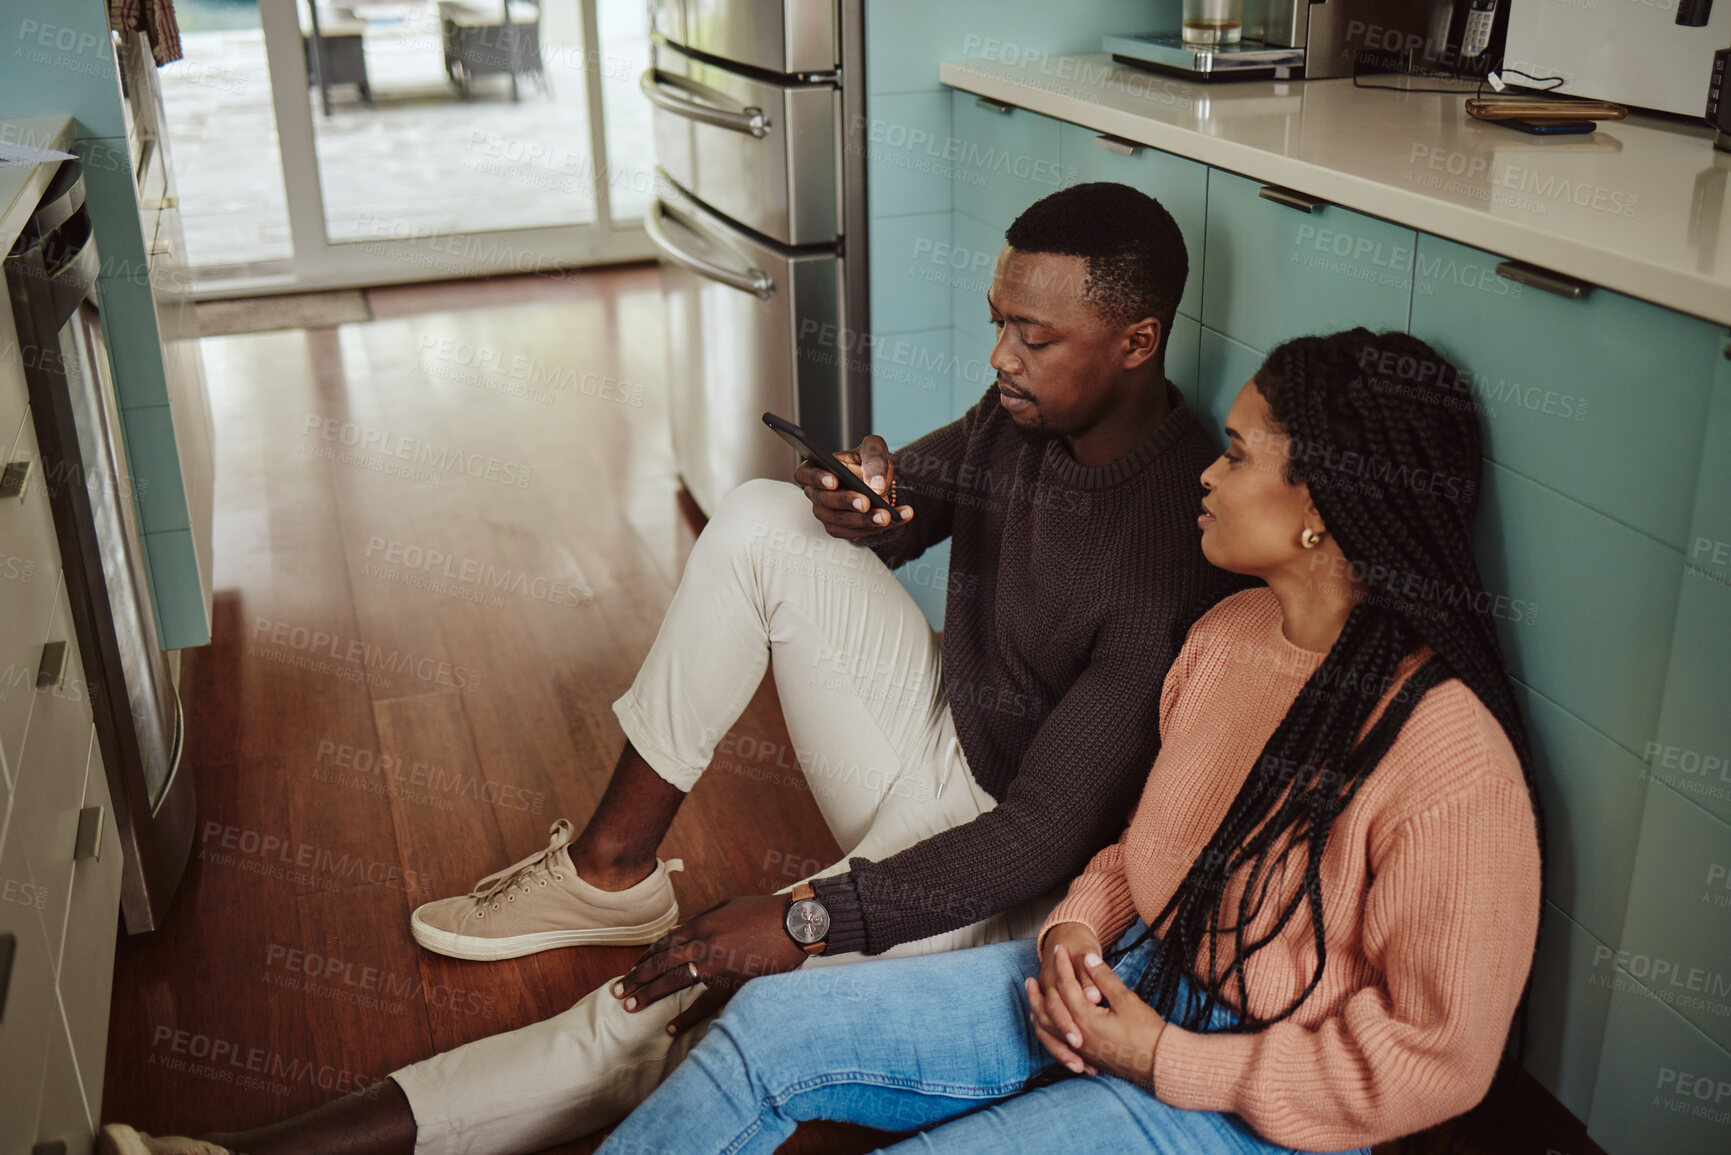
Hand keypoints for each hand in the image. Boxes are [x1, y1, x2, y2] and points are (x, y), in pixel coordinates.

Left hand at [612, 895, 808, 1034]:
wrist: (795, 924)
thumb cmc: (763, 912)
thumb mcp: (728, 906)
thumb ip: (702, 919)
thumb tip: (679, 932)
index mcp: (703, 924)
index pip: (665, 944)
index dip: (646, 957)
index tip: (632, 969)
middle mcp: (705, 944)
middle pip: (662, 963)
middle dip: (636, 977)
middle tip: (617, 991)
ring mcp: (718, 966)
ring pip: (676, 981)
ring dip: (650, 993)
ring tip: (630, 1005)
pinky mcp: (734, 984)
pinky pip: (705, 1004)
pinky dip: (687, 1017)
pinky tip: (670, 1028)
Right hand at [794, 434, 912, 539]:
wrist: (881, 482)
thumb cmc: (869, 462)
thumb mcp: (874, 449)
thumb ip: (874, 459)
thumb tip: (874, 483)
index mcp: (817, 469)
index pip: (805, 474)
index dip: (816, 478)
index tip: (833, 480)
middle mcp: (818, 494)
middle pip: (824, 502)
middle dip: (846, 502)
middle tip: (865, 502)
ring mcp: (828, 514)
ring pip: (841, 521)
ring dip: (865, 520)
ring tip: (886, 515)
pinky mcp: (843, 530)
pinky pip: (858, 532)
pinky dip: (880, 527)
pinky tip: (899, 517)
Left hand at [1026, 941, 1168, 1090]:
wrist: (1160, 1063)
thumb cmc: (1147, 1032)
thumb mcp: (1126, 1000)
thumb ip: (1104, 978)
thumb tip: (1087, 959)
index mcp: (1085, 1019)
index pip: (1066, 986)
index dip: (1062, 964)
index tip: (1060, 949)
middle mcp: (1077, 1036)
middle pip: (1049, 1010)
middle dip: (1038, 992)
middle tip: (1030, 978)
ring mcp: (1080, 1049)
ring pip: (1048, 1031)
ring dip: (1037, 1013)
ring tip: (1032, 1001)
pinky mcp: (1087, 1057)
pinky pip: (1056, 1045)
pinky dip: (1047, 1033)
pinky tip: (1048, 1027)